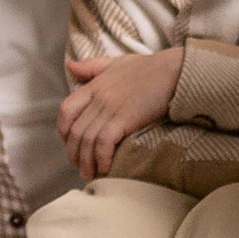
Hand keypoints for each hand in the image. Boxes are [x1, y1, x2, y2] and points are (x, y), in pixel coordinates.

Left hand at [56, 46, 182, 179]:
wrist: (175, 71)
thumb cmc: (150, 68)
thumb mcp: (116, 62)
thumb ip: (92, 66)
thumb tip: (69, 65)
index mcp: (94, 86)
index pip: (65, 111)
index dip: (64, 131)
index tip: (72, 145)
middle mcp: (98, 98)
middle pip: (75, 131)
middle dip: (74, 154)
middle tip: (81, 168)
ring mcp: (110, 108)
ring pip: (87, 140)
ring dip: (86, 162)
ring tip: (91, 175)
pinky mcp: (125, 118)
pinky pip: (104, 142)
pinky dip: (101, 157)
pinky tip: (106, 168)